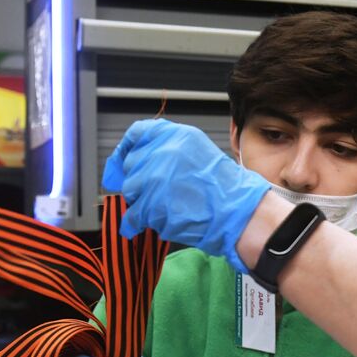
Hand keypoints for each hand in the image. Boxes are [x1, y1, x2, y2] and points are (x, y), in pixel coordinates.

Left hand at [102, 120, 270, 270]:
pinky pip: (131, 214)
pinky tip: (143, 222)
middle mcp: (162, 153)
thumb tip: (136, 156)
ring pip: (130, 190)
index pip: (136, 134)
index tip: (122, 158)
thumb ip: (168, 147)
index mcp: (174, 136)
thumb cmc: (221, 186)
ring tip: (166, 204)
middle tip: (160, 189)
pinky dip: (134, 223)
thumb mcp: (197, 149)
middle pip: (131, 165)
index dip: (127, 148)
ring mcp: (154, 179)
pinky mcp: (150, 206)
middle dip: (140, 178)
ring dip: (141, 200)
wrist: (235, 211)